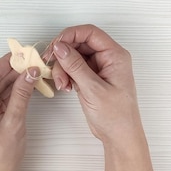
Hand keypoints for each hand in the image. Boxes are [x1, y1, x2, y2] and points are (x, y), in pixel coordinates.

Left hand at [0, 53, 38, 170]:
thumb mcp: (14, 121)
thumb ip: (22, 94)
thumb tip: (29, 72)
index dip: (8, 62)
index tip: (23, 52)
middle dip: (15, 70)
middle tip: (33, 60)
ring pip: (0, 88)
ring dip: (16, 80)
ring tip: (34, 70)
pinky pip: (1, 97)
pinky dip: (15, 92)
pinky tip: (28, 85)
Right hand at [46, 24, 138, 144]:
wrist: (119, 137)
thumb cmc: (116, 116)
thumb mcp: (93, 89)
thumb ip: (75, 66)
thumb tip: (60, 47)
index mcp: (115, 56)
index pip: (90, 33)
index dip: (70, 35)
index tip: (55, 45)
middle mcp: (108, 58)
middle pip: (79, 43)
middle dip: (63, 54)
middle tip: (51, 64)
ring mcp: (99, 68)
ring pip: (74, 56)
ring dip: (63, 67)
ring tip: (62, 83)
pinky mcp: (91, 78)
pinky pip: (74, 68)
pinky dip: (66, 75)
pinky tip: (65, 87)